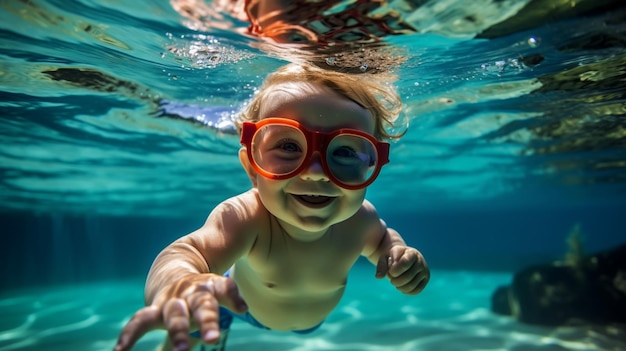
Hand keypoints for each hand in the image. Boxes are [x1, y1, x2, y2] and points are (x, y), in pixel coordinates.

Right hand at [114, 273, 247, 350]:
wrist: (171, 267)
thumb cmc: (200, 289)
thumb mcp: (216, 290)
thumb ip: (229, 298)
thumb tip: (242, 309)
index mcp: (210, 285)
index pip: (224, 286)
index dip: (233, 296)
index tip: (242, 308)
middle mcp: (191, 293)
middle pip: (201, 304)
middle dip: (207, 320)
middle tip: (213, 338)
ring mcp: (172, 301)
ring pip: (174, 316)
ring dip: (178, 332)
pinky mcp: (154, 309)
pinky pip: (139, 322)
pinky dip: (129, 335)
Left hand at [375, 246, 429, 294]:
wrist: (403, 257)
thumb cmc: (392, 257)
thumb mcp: (385, 257)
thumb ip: (381, 265)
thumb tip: (378, 277)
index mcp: (412, 253)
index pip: (404, 264)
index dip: (394, 271)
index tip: (390, 271)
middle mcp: (421, 262)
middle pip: (407, 277)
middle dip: (395, 280)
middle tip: (391, 277)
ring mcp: (425, 271)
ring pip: (411, 286)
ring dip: (399, 286)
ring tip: (395, 282)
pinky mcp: (425, 280)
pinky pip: (416, 291)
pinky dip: (405, 291)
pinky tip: (401, 286)